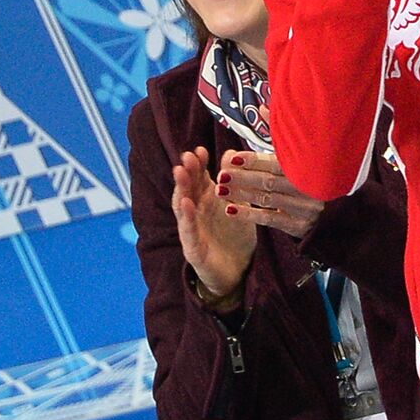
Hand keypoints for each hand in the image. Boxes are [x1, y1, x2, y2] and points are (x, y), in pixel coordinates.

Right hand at [173, 145, 255, 298]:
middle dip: (187, 172)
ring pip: (182, 207)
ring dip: (181, 189)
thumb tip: (231, 153)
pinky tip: (186, 203)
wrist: (239, 269)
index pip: (199, 179)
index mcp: (207, 201)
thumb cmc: (235, 234)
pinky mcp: (193, 249)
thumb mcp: (238, 204)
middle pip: (188, 189)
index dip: (198, 164)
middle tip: (187, 156)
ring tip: (180, 172)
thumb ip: (234, 182)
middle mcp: (196, 213)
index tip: (200, 150)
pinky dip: (187, 217)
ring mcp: (192, 230)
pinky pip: (188, 231)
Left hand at [216, 150, 324, 237]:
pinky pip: (270, 219)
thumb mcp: (297, 161)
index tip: (233, 158)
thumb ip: (275, 145)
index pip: (277, 162)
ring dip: (242, 194)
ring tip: (221, 190)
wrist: (331, 214)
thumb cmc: (308, 180)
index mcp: (308, 166)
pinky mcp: (299, 225)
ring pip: (267, 199)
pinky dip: (249, 214)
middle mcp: (308, 186)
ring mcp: (305, 207)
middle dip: (243, 177)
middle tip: (222, 175)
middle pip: (270, 181)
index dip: (254, 160)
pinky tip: (231, 210)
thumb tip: (255, 123)